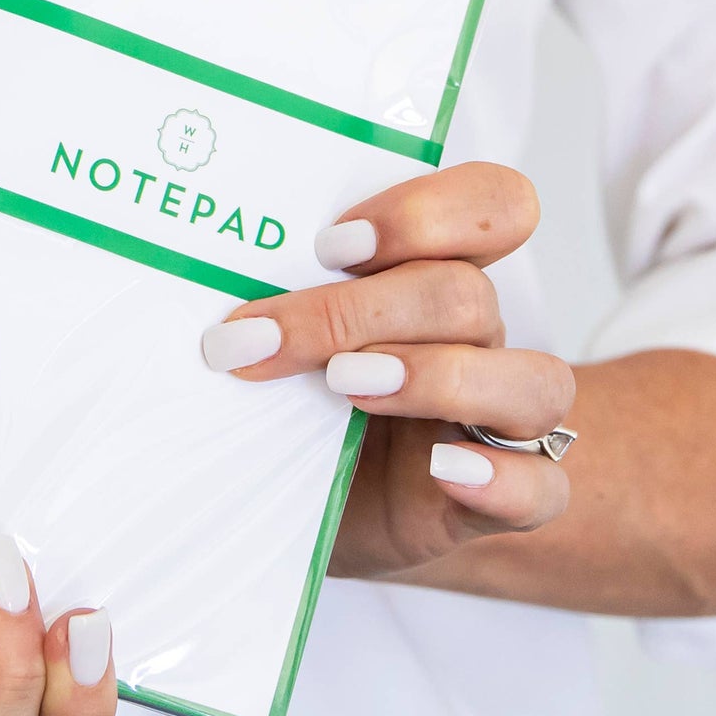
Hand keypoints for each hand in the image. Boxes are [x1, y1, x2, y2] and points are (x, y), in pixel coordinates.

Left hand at [199, 163, 574, 579]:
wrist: (301, 510)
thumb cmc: (281, 407)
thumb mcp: (268, 341)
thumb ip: (256, 300)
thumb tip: (171, 278)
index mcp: (427, 275)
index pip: (493, 205)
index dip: (428, 211)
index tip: (330, 242)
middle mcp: (473, 338)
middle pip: (467, 293)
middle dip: (358, 310)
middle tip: (264, 338)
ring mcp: (491, 420)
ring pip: (534, 381)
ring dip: (437, 376)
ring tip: (344, 389)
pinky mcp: (492, 502)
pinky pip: (544, 487)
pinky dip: (502, 478)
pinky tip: (444, 471)